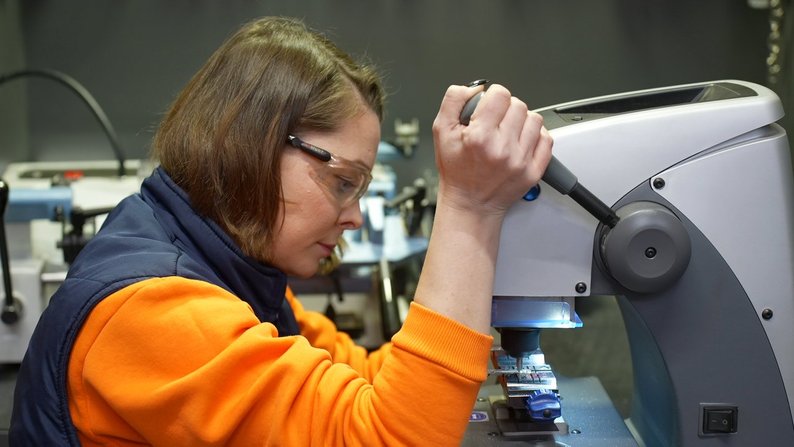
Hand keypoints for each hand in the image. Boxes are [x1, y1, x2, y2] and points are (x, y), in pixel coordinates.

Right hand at [432, 83, 552, 216]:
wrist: (470, 204)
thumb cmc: (456, 171)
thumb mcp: (441, 131)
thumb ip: (454, 101)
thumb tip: (475, 88)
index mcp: (480, 137)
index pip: (500, 94)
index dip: (493, 95)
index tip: (489, 105)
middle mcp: (502, 149)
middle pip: (518, 105)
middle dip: (506, 108)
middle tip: (496, 122)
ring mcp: (521, 161)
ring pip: (534, 119)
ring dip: (522, 120)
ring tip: (508, 131)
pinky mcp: (534, 171)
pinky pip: (546, 139)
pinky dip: (535, 135)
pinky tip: (521, 141)